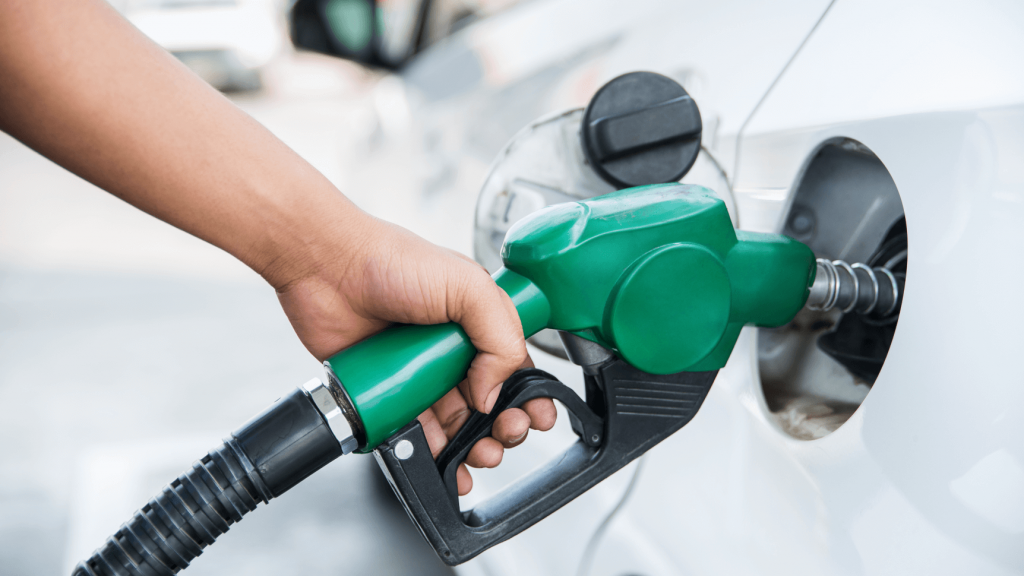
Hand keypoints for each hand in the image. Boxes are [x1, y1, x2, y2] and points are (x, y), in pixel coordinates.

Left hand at [273, 214, 556, 494]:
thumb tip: (492, 394)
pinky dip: (433, 454)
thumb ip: (500, 338)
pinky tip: (445, 463)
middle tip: (506, 433)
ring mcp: (421, 373)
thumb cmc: (391, 261)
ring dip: (475, 446)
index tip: (537, 415)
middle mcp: (452, 349)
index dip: (531, 394)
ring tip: (480, 454)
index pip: (517, 367)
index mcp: (479, 321)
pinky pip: (415, 432)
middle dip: (506, 425)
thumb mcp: (468, 286)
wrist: (327, 268)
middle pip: (491, 402)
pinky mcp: (389, 394)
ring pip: (457, 424)